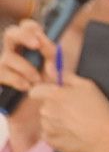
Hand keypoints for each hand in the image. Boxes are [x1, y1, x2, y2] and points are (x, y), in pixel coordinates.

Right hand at [0, 19, 51, 151]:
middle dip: (23, 36)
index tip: (42, 34)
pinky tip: (25, 86)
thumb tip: (53, 55)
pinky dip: (14, 78)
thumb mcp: (59, 78)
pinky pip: (0, 72)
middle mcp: (17, 56)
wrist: (39, 124)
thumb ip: (55, 63)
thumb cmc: (52, 98)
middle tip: (36, 45)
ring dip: (24, 66)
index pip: (29, 29)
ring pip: (7, 56)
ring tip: (36, 80)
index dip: (32, 28)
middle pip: (11, 34)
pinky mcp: (0, 82)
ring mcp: (6, 68)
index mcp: (33, 51)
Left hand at [30, 72, 108, 151]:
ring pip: (46, 120)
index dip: (46, 93)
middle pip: (45, 106)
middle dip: (56, 107)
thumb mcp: (87, 86)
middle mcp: (46, 111)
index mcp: (53, 95)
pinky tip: (72, 133)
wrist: (105, 137)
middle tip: (75, 111)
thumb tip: (49, 66)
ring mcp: (46, 127)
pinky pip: (49, 134)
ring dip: (56, 121)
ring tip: (75, 124)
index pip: (35, 91)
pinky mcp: (50, 141)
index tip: (58, 97)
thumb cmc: (98, 110)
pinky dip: (58, 134)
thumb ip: (66, 76)